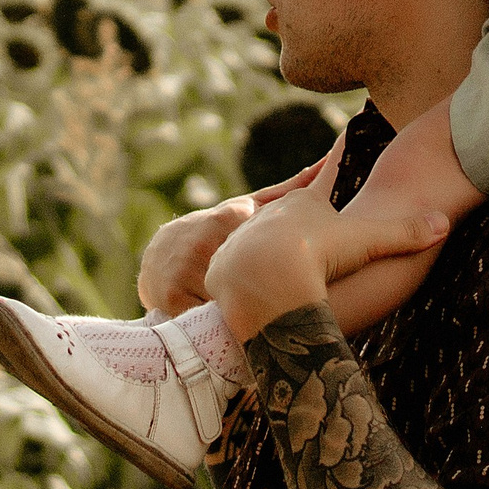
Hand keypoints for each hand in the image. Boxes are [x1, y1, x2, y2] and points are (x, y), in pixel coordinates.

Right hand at [134, 159, 322, 316]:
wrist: (160, 252)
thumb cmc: (219, 230)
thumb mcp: (249, 208)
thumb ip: (289, 192)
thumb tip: (328, 162)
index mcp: (229, 218)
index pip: (269, 250)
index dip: (287, 270)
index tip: (294, 281)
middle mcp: (205, 242)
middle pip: (252, 283)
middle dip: (269, 297)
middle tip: (279, 307)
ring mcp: (185, 270)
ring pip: (231, 305)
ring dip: (246, 315)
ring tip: (255, 318)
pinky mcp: (171, 297)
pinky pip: (208, 321)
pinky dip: (222, 326)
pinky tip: (229, 324)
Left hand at [204, 144, 449, 342]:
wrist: (264, 279)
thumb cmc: (318, 253)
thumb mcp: (367, 240)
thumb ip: (404, 233)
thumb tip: (445, 224)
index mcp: (300, 204)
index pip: (320, 189)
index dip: (329, 181)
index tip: (335, 164)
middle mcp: (267, 218)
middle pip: (289, 223)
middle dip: (298, 228)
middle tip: (307, 237)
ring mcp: (242, 243)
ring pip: (260, 248)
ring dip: (268, 258)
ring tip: (275, 271)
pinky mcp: (223, 271)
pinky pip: (236, 276)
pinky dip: (243, 284)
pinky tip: (249, 296)